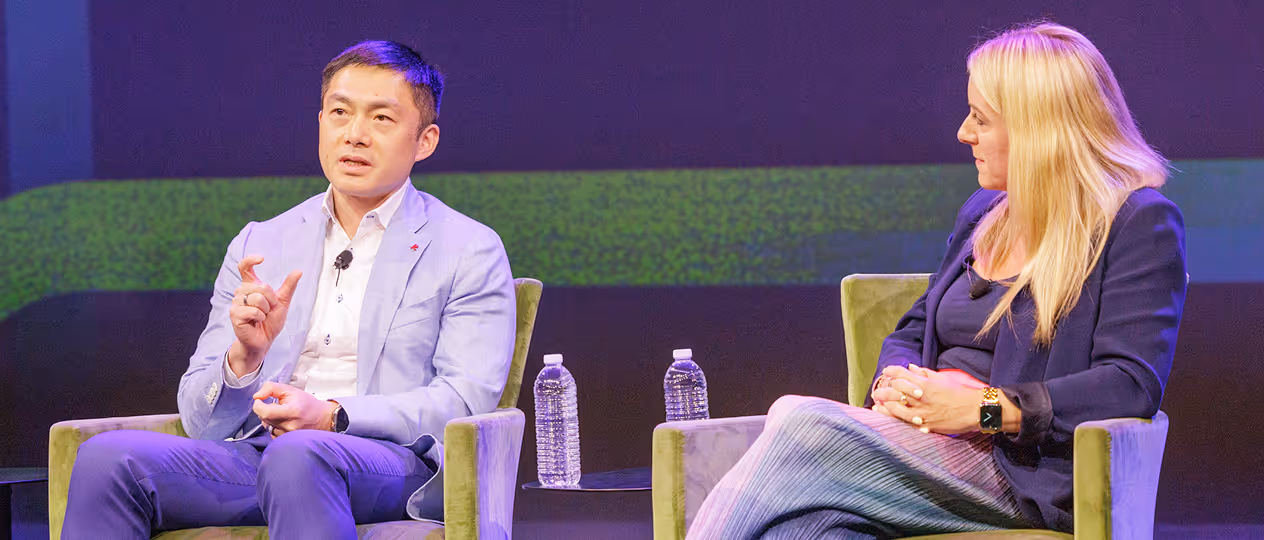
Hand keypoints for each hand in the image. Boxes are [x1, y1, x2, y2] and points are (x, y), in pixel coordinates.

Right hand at [228, 256, 300, 376]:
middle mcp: (241, 292)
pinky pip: (253, 311)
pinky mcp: (234, 314)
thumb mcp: (283, 302)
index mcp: (251, 287)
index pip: (244, 267)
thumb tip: (299, 271)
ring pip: (257, 298)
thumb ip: (289, 286)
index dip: (250, 260)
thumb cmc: (271, 322)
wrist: (264, 340)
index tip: (262, 259)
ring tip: (261, 317)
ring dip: (266, 310)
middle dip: (271, 299)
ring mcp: (236, 303)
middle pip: (261, 286)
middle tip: (268, 310)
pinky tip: (256, 322)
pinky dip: (260, 317)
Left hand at [252, 382, 337, 436]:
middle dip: (266, 409)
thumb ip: (271, 388)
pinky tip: (283, 422)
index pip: (264, 411)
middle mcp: (289, 426)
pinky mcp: (287, 441)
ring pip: (267, 426)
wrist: (322, 418)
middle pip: (264, 418)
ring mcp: (288, 435)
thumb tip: (257, 396)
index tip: (261, 400)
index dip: (258, 405)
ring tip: (282, 414)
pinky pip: (272, 433)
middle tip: (277, 405)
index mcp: (290, 411)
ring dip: (270, 419)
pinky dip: (274, 426)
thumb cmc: (307, 404)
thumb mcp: (291, 390)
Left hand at [876, 365, 985, 434]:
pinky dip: (895, 419)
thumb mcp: (942, 378)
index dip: (892, 371)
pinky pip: (906, 423)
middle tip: (878, 391)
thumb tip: (910, 367)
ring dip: (885, 406)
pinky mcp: (926, 425)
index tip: (886, 371)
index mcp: (925, 384)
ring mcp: (922, 412)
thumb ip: (924, 373)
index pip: (902, 374)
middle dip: (884, 389)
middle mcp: (921, 397)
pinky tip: (889, 417)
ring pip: (896, 408)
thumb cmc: (960, 392)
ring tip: (877, 404)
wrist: (975, 410)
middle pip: (895, 391)